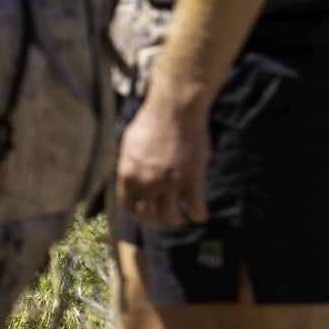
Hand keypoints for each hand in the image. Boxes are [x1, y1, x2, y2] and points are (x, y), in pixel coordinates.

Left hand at [116, 81, 210, 227]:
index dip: (141, 216)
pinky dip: (199, 215)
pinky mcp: (192, 180)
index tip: (151, 216)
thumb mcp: (130, 145)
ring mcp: (169, 182)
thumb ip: (131, 167)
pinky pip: (195, 209)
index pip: (130, 207)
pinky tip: (200, 213)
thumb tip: (131, 183)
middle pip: (151, 216)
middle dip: (160, 219)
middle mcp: (146, 182)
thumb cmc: (153, 122)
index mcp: (127, 174)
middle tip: (170, 215)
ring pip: (173, 218)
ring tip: (185, 215)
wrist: (175, 109)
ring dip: (179, 220)